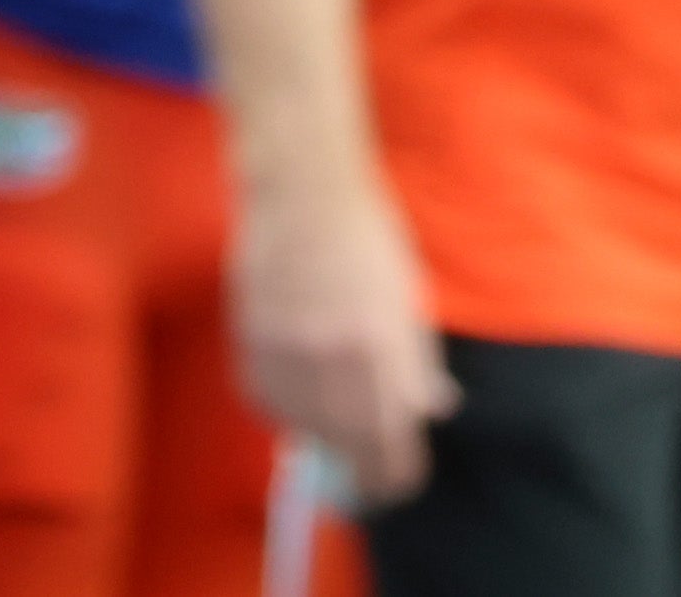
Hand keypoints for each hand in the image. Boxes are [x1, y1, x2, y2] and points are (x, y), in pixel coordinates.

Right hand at [230, 173, 457, 505]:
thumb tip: (428, 410)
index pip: (393, 447)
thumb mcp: (409, 299)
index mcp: (384, 350)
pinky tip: (301, 380)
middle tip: (369, 472)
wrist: (302, 195)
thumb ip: (416, 361)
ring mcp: (287, 355)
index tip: (398, 484)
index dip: (397, 476)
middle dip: (364, 466)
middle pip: (349, 449)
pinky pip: (269, 403)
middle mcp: (334, 360)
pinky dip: (285, 404)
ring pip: (305, 430)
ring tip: (335, 403)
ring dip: (323, 431)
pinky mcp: (251, 347)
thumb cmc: (368, 239)